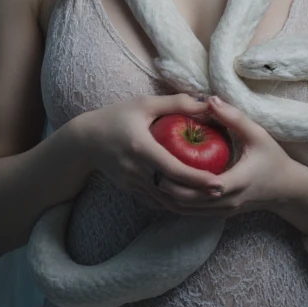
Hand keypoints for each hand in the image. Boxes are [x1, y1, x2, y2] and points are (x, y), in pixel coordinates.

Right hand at [73, 93, 224, 207]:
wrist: (84, 142)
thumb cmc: (115, 117)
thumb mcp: (144, 104)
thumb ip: (176, 103)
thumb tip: (207, 103)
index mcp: (141, 148)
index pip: (173, 170)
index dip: (197, 178)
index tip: (218, 182)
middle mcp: (137, 171)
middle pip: (172, 192)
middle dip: (199, 195)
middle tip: (223, 191)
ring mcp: (133, 184)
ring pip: (165, 202)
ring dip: (189, 203)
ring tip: (211, 198)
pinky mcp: (131, 191)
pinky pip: (156, 202)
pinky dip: (174, 203)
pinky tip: (190, 200)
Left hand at [151, 95, 297, 216]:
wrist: (287, 190)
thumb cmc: (273, 159)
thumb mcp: (258, 134)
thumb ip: (234, 117)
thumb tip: (210, 99)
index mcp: (236, 182)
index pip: (200, 184)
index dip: (178, 177)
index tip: (158, 161)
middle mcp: (226, 201)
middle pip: (187, 202)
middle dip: (164, 189)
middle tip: (145, 169)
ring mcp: (222, 210)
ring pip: (186, 211)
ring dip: (166, 198)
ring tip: (148, 179)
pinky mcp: (219, 213)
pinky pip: (191, 212)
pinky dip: (175, 203)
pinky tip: (162, 189)